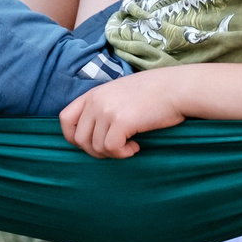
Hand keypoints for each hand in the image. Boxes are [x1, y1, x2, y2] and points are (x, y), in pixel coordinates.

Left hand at [57, 71, 183, 157]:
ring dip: (112, 153)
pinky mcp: (121, 121)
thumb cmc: (154, 94)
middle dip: (96, 151)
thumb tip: (93, 134)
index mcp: (93, 94)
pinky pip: (111, 148)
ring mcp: (107, 110)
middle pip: (79, 139)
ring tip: (129, 145)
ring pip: (95, 147)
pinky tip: (135, 146)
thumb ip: (103, 107)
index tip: (91, 143)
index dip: (73, 137)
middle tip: (116, 148)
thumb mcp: (120, 94)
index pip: (65, 119)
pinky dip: (123, 153)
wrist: (176, 88)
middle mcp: (96, 101)